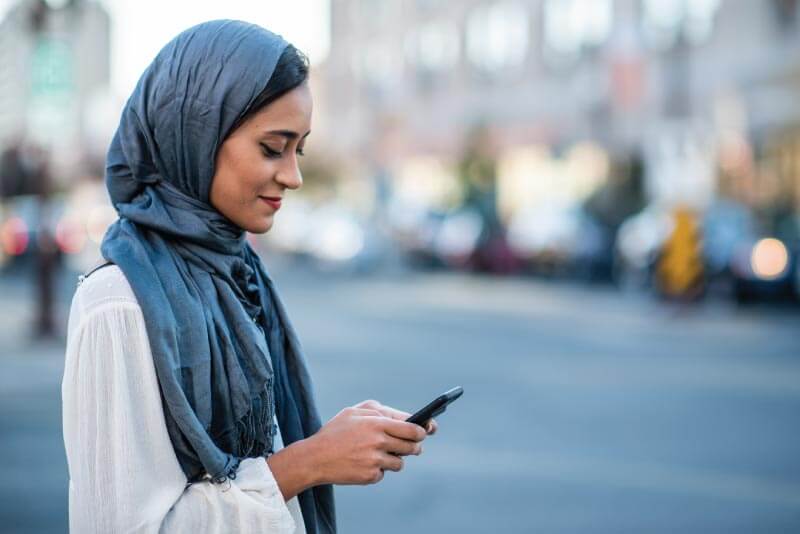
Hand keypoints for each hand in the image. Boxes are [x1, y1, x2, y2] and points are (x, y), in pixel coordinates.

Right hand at [306, 402, 428, 485]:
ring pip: (400, 462)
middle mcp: (379, 441)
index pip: (412, 427)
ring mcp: (375, 460)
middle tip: (413, 447)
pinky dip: (378, 470)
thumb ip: (379, 411)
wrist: (314, 458)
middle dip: (415, 447)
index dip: (422, 430)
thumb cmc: (336, 432)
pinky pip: (384, 473)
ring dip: (395, 459)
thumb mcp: (354, 412)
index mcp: (377, 422)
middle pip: (412, 446)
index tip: (427, 431)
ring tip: (380, 454)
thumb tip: (404, 417)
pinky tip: (364, 463)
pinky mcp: (370, 475)